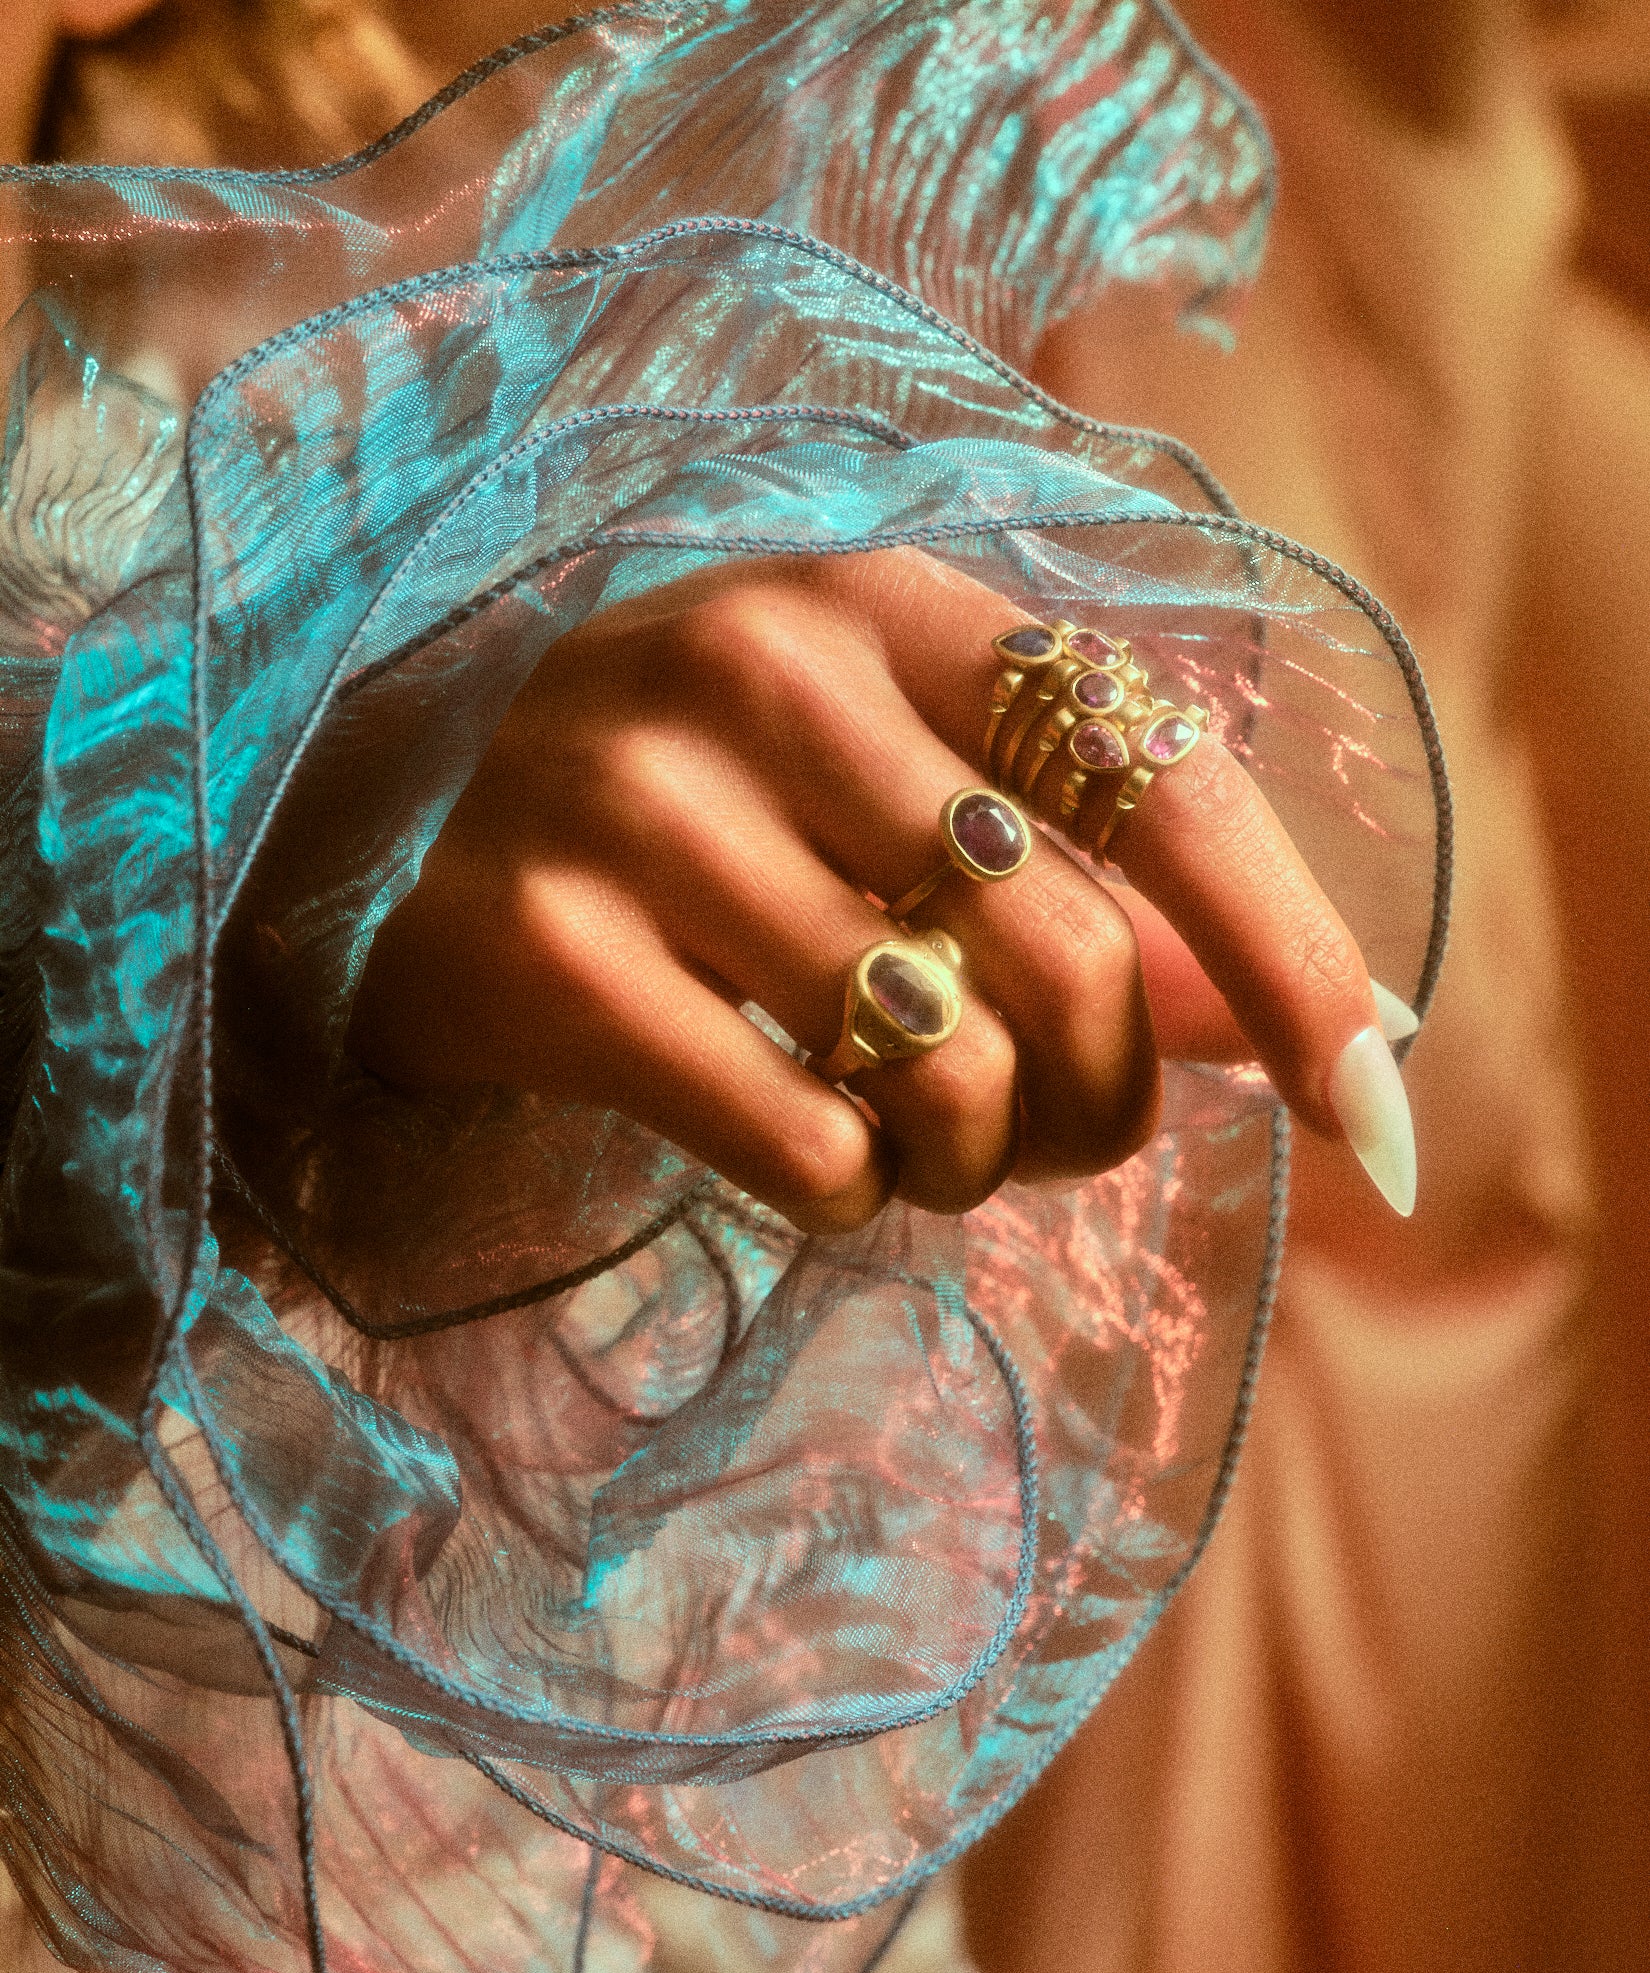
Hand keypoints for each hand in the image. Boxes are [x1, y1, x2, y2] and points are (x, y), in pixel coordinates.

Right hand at [349, 548, 1414, 1230]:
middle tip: (1047, 1140)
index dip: (1294, 963)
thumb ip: (1103, 884)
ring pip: (945, 1065)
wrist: (383, 829)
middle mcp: (769, 668)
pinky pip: (805, 1143)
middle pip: (1071, 960)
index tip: (1377, 1124)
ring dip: (971, 1161)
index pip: (1164, 779)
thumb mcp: (892, 789)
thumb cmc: (696, 813)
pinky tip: (814, 1162)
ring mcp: (644, 804)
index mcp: (891, 603)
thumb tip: (1325, 1025)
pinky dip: (851, 1195)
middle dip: (1100, 1106)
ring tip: (918, 1147)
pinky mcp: (548, 953)